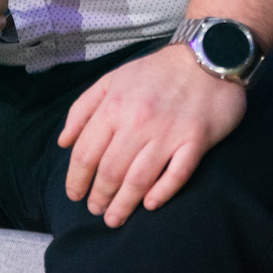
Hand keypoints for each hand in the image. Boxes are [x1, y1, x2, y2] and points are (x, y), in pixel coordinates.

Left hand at [58, 43, 247, 225]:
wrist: (209, 54)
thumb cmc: (156, 71)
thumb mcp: (111, 79)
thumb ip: (82, 109)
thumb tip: (64, 143)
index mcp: (114, 107)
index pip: (86, 154)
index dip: (76, 180)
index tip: (75, 195)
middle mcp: (138, 122)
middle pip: (111, 171)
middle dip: (100, 197)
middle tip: (96, 210)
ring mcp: (169, 133)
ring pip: (139, 179)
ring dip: (124, 204)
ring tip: (115, 218)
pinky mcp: (196, 140)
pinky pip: (177, 175)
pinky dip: (162, 193)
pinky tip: (151, 204)